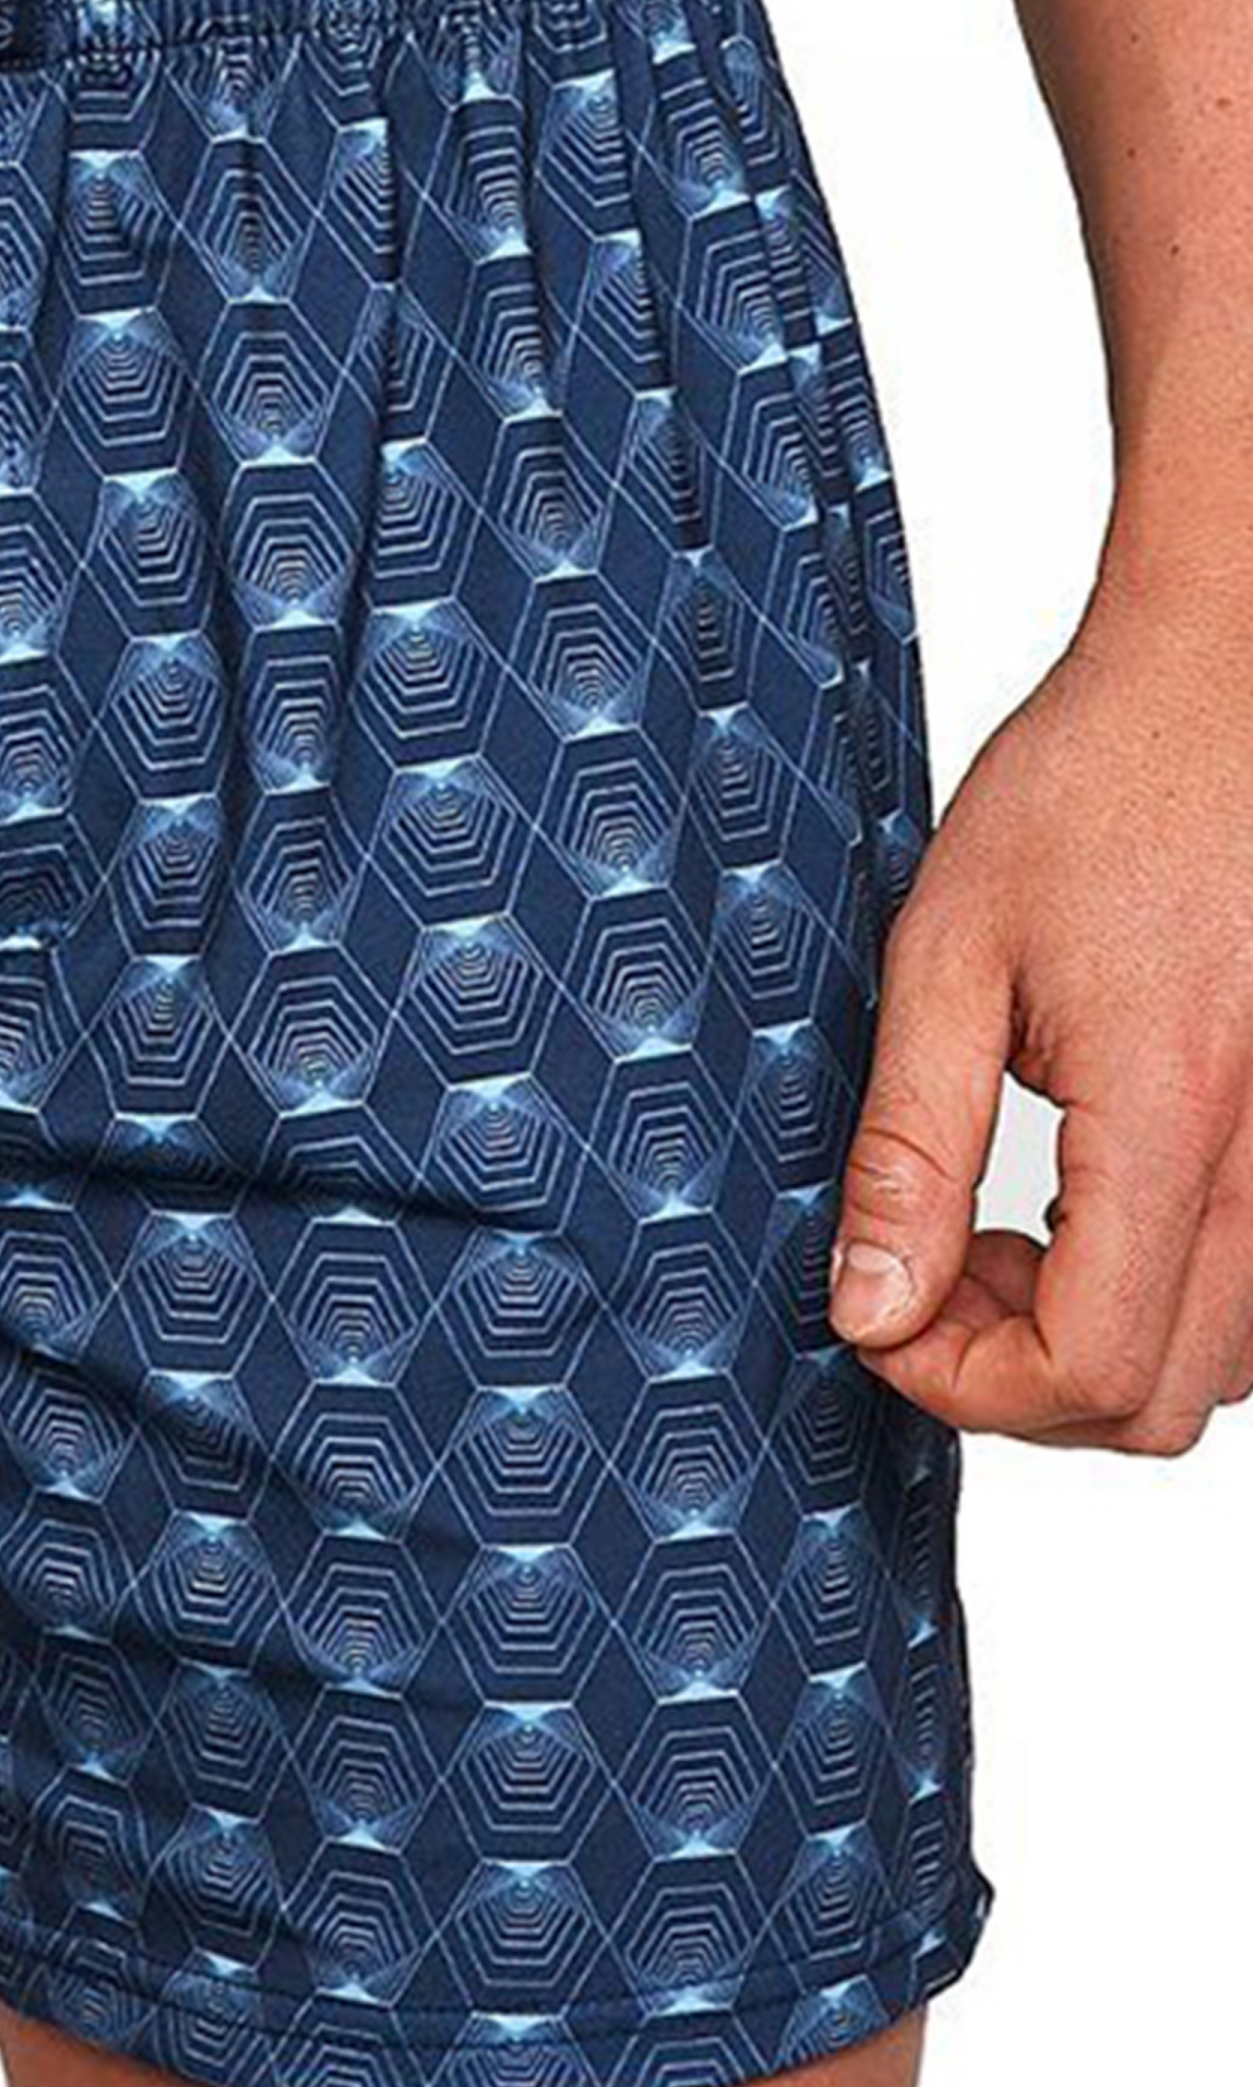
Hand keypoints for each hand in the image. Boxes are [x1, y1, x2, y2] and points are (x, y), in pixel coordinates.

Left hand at [830, 570, 1252, 1452]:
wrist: (1224, 685)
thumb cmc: (1094, 786)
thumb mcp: (946, 956)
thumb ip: (909, 1149)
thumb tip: (869, 1306)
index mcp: (1175, 1109)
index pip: (1089, 1366)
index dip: (962, 1382)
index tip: (884, 1314)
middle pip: (1159, 1401)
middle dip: (1017, 1379)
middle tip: (933, 1272)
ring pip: (1223, 1368)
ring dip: (1097, 1344)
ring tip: (1006, 1231)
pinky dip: (1170, 1297)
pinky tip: (1093, 1203)